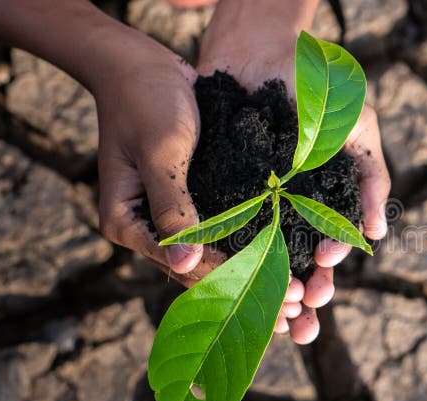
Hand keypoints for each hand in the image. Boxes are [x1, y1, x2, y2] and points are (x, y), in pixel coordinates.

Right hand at [93, 29, 310, 322]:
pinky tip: (281, 261)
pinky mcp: (189, 199)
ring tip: (298, 299)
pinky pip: (220, 233)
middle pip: (200, 274)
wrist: (138, 65)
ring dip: (253, 276)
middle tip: (297, 310)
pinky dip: (248, 249)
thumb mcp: (162, 152)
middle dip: (249, 292)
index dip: (233, 285)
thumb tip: (184, 264)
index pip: (185, 267)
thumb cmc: (145, 101)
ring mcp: (168, 216)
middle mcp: (147, 229)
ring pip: (213, 259)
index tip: (278, 300)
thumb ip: (173, 208)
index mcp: (128, 224)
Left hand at [197, 1, 390, 344]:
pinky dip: (221, 259)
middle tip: (298, 325)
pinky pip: (217, 233)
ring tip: (265, 315)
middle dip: (294, 301)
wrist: (263, 50)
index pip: (324, 258)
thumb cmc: (318, 91)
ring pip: (252, 262)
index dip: (324, 280)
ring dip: (259, 294)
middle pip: (288, 271)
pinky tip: (223, 279)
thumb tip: (377, 234)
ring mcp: (246, 206)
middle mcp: (281, 214)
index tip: (322, 284)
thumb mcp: (358, 131)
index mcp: (318, 208)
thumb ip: (371, 179)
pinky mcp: (214, 192)